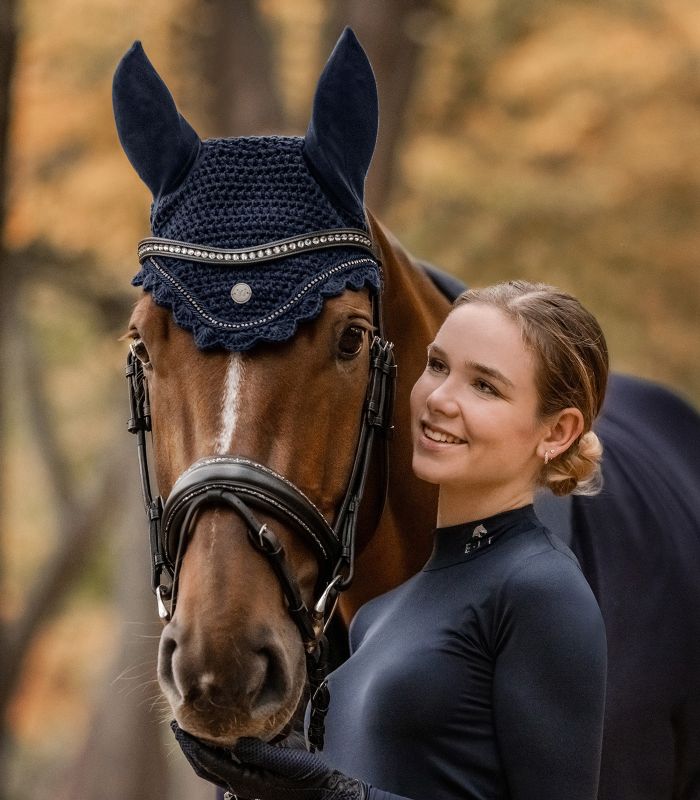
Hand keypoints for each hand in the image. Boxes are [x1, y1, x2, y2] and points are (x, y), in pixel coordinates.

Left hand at [171, 721, 368, 799]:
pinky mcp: (254, 779)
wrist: (321, 792)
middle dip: (189, 748)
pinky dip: (215, 752)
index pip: (207, 762)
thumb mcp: (285, 760)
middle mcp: (240, 785)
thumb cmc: (306, 777)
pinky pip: (226, 766)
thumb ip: (258, 751)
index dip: (190, 745)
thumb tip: (235, 740)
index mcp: (243, 780)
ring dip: (200, 749)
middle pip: (205, 767)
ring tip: (193, 730)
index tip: (178, 728)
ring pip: (213, 767)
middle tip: (176, 727)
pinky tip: (220, 739)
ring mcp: (246, 784)